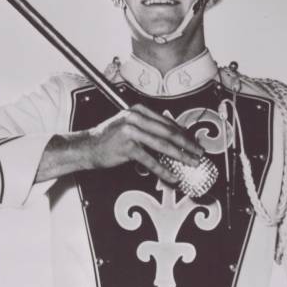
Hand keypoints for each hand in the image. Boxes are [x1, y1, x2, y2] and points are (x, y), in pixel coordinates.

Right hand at [86, 104, 204, 185]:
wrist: (87, 147)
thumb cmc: (109, 139)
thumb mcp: (129, 126)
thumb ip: (149, 128)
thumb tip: (174, 139)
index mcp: (139, 110)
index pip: (167, 122)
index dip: (184, 133)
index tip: (194, 143)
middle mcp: (135, 118)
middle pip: (169, 132)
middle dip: (187, 144)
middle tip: (198, 153)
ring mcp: (131, 131)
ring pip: (162, 145)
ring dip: (180, 155)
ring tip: (191, 163)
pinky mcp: (127, 147)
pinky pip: (150, 160)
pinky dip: (163, 169)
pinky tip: (172, 175)